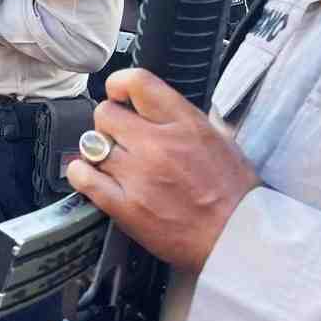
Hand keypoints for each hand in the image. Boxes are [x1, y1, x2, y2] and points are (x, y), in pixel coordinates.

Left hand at [68, 67, 259, 272]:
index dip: (120, 84)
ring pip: (92, 145)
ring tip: (114, 162)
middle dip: (109, 123)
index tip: (119, 95)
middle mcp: (157, 144)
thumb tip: (154, 106)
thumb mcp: (219, 139)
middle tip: (120, 136)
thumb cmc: (234, 193)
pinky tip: (91, 176)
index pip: (137, 82)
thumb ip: (183, 119)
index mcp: (184, 123)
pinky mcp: (125, 206)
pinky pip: (83, 178)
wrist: (239, 238)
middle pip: (105, 113)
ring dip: (99, 151)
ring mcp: (138, 175)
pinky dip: (81, 174)